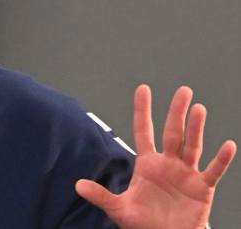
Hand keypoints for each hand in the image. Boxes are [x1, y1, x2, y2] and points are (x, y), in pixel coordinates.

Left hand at [76, 85, 235, 228]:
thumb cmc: (144, 224)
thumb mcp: (120, 209)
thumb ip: (101, 196)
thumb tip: (78, 185)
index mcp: (147, 164)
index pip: (143, 131)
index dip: (142, 111)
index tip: (143, 89)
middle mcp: (168, 164)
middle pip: (173, 133)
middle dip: (176, 112)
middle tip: (183, 91)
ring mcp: (186, 174)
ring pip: (192, 146)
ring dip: (196, 129)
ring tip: (198, 109)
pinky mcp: (202, 188)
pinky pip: (213, 171)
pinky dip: (221, 159)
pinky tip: (227, 145)